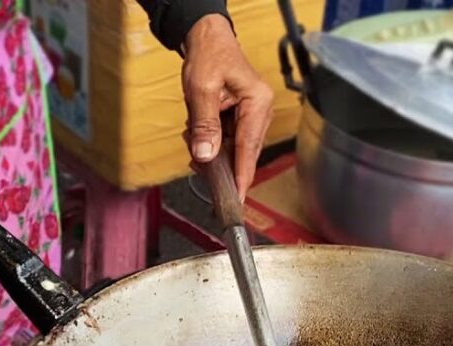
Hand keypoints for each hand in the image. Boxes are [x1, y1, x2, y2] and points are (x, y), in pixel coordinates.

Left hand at [182, 14, 273, 199]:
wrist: (207, 39)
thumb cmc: (209, 56)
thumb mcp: (201, 90)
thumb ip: (204, 125)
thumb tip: (206, 156)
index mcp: (258, 103)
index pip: (249, 148)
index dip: (242, 176)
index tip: (236, 199)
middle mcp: (260, 111)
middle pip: (242, 152)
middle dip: (219, 161)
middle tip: (197, 165)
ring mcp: (252, 115)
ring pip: (232, 148)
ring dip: (211, 148)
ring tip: (191, 135)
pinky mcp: (241, 117)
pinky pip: (227, 139)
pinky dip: (210, 140)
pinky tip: (196, 132)